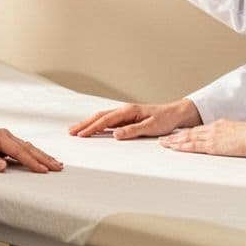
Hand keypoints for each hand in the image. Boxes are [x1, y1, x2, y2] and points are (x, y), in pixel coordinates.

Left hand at [0, 127, 63, 172]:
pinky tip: (41, 160)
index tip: (43, 171)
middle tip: (58, 167)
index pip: (19, 151)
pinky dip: (33, 155)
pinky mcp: (3, 144)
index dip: (32, 162)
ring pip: (28, 148)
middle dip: (44, 158)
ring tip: (56, 164)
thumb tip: (3, 166)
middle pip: (29, 148)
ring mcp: (5, 139)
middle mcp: (5, 135)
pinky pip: (22, 150)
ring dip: (42, 156)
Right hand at [69, 99, 200, 138]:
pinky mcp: (127, 119)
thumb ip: (133, 131)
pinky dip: (97, 125)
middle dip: (84, 124)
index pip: (106, 120)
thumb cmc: (165, 119)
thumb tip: (116, 135)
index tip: (81, 134)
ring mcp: (125, 114)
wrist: (175, 114)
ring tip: (76, 130)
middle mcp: (124, 110)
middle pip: (99, 116)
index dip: (92, 127)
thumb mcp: (151, 127)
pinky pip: (108, 121)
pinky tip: (91, 129)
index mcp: (128, 111)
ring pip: (102, 118)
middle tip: (70, 132)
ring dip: (88, 123)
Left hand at [158, 119, 245, 157]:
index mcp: (220, 125)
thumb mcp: (240, 133)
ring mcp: (212, 136)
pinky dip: (182, 146)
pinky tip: (174, 148)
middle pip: (190, 132)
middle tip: (164, 139)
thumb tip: (230, 141)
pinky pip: (194, 146)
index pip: (199, 129)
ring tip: (163, 143)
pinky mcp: (213, 145)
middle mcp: (213, 128)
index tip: (177, 135)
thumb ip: (231, 137)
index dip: (187, 132)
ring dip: (174, 141)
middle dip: (175, 136)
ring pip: (188, 138)